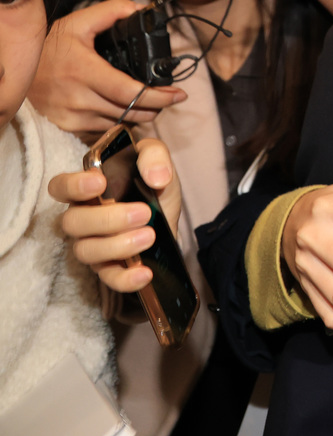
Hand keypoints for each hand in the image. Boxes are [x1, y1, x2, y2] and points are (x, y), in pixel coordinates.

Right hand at [30, 0, 186, 137]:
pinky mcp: (69, 127)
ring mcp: (73, 116)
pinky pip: (104, 129)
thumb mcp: (78, 22)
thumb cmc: (50, 47)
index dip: (158, 96)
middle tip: (169, 97)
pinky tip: (126, 110)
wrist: (18, 67)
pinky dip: (119, 121)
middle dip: (156, 106)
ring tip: (149, 102)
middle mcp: (78, 98)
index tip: (179, 94)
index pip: (129, 92)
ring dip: (140, 115)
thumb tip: (141, 10)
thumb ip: (112, 11)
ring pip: (120, 122)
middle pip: (130, 111)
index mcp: (84, 71)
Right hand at [49, 136, 181, 291]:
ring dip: (119, 245)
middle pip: (72, 223)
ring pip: (86, 251)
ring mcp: (93, 244)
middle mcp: (83, 217)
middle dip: (107, 219)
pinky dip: (125, 279)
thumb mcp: (157, 161)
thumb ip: (154, 156)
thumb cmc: (152, 185)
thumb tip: (156, 176)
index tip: (100, 182)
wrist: (170, 217)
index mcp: (86, 188)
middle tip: (144, 212)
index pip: (60, 187)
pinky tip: (145, 273)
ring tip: (149, 235)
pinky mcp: (109, 267)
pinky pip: (108, 279)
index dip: (73, 186)